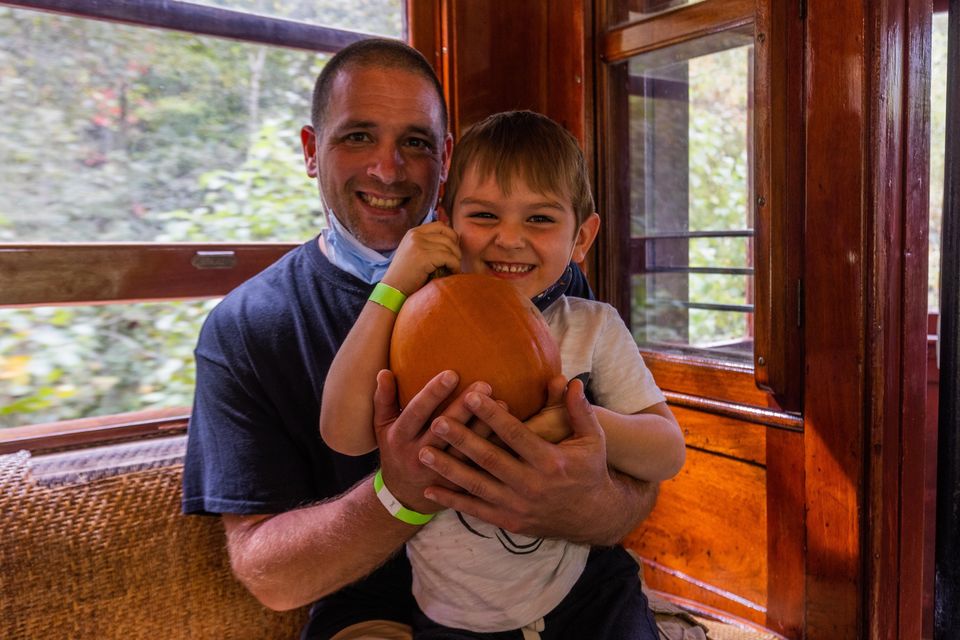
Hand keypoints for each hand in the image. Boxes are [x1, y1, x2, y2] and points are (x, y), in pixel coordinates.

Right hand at [373, 368, 490, 513]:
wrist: (404, 496)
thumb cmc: (395, 450)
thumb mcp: (382, 427)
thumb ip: (384, 399)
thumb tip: (384, 371)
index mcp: (400, 437)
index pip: (416, 412)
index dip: (433, 394)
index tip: (452, 373)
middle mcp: (419, 455)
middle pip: (444, 431)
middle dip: (464, 408)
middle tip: (484, 385)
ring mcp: (440, 472)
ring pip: (465, 449)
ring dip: (484, 427)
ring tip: (502, 403)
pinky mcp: (458, 484)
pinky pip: (478, 466)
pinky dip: (494, 448)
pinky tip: (509, 431)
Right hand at [381, 221, 459, 294]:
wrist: (393, 289)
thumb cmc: (406, 275)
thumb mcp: (413, 252)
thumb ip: (427, 243)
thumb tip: (453, 239)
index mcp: (413, 233)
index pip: (440, 226)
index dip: (451, 236)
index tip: (454, 249)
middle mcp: (415, 236)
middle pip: (447, 236)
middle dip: (456, 249)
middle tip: (456, 260)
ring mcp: (418, 245)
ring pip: (449, 247)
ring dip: (456, 259)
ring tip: (454, 268)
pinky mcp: (423, 257)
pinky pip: (448, 257)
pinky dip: (454, 265)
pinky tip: (453, 272)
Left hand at [417, 378, 628, 542]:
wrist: (593, 518)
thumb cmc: (590, 471)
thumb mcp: (593, 440)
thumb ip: (580, 411)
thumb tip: (572, 381)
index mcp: (551, 461)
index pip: (515, 434)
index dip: (492, 415)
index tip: (470, 396)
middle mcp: (532, 485)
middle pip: (489, 459)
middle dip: (461, 440)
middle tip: (436, 421)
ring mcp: (518, 506)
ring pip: (477, 485)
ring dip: (448, 468)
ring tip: (423, 451)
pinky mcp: (509, 522)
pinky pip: (475, 510)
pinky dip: (452, 501)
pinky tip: (430, 488)